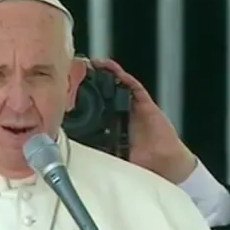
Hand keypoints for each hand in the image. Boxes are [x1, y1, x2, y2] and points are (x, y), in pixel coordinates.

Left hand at [84, 58, 196, 183]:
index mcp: (109, 127)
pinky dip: (121, 75)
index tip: (66, 90)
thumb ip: (96, 152)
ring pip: (115, 85)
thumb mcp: (111, 157)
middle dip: (90, 81)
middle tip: (74, 71)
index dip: (80, 99)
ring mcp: (132, 107)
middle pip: (102, 93)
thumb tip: (73, 155)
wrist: (164, 165)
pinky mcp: (145, 104)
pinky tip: (109, 67)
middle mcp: (120, 114)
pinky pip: (132, 86)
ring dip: (104, 73)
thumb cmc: (142, 163)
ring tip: (90, 63)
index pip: (92, 109)